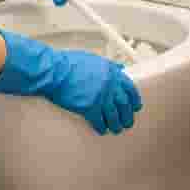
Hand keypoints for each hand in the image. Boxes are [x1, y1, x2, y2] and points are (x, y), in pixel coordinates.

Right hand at [0, 27, 142, 135]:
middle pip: (124, 105)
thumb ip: (108, 65)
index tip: (136, 107)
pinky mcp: (89, 108)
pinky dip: (101, 127)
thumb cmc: (69, 63)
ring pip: (114, 116)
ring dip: (116, 124)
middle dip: (127, 116)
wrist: (54, 71)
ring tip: (116, 129)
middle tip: (127, 123)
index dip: (134, 99)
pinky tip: (102, 130)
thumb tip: (120, 68)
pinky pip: (99, 121)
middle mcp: (110, 85)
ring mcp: (101, 97)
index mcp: (112, 72)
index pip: (130, 88)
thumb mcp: (93, 59)